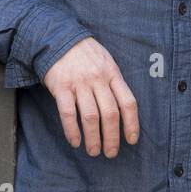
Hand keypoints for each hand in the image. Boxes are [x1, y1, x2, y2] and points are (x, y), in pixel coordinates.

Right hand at [41, 37, 139, 157]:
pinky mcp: (61, 87)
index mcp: (113, 73)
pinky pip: (68, 113)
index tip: (132, 140)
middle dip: (112, 137)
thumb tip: (123, 110)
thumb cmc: (85, 53)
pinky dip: (72, 130)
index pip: (128, 102)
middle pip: (110, 113)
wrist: (58, 37)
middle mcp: (98, 79)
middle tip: (111, 153)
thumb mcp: (106, 61)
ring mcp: (79, 83)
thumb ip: (114, 82)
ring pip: (90, 116)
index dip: (132, 123)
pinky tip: (75, 141)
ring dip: (93, 138)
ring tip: (94, 151)